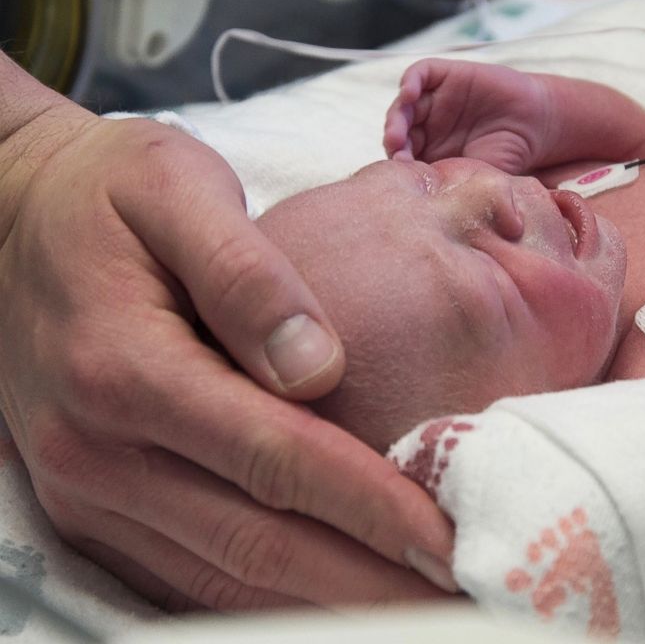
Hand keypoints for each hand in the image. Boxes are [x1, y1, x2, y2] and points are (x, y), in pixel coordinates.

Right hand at [0, 101, 454, 608]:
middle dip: (364, 582)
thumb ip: (245, 273)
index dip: (370, 505)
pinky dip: (261, 599)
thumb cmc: (106, 194)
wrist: (8, 222)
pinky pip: (183, 575)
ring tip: (410, 609)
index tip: (445, 538)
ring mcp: (87, 490)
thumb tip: (320, 366)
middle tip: (456, 598)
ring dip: (321, 604)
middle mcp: (97, 450)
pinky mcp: (89, 506)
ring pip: (220, 578)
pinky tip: (327, 597)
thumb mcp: (175, 187)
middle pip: (254, 544)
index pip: (275, 458)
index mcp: (126, 368)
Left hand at [383, 58, 550, 173]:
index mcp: (430, 154)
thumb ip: (454, 187)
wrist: (535, 126)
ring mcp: (434, 101)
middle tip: (395, 150)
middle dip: (394, 141)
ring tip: (397, 131)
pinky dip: (410, 82)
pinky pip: (419, 74)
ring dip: (397, 116)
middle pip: (398, 131)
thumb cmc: (509, 157)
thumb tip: (429, 210)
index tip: (402, 174)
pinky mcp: (445, 76)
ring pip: (404, 104)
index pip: (403, 157)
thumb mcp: (480, 179)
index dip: (399, 164)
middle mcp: (427, 127)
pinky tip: (409, 94)